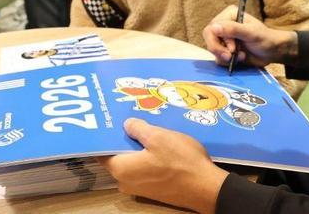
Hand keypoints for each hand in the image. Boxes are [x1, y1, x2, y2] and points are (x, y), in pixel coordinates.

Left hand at [99, 118, 227, 213]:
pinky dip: (147, 156)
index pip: (101, 151)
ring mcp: (139, 188)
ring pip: (132, 162)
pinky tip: (159, 144)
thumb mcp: (159, 136)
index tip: (108, 119)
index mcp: (121, 169)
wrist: (206, 188)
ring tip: (147, 127)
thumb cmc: (180, 161)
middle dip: (123, 138)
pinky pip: (143, 169)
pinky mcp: (153, 190)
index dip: (105, 135)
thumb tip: (127, 125)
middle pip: (117, 155)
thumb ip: (138, 129)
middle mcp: (125, 181)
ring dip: (138, 147)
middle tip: (129, 117)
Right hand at [202, 5, 298, 67]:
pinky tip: (240, 58)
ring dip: (226, 57)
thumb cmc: (265, 39)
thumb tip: (213, 27)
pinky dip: (228, 62)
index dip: (218, 41)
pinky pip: (218, 58)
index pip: (212, 28)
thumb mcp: (251, 33)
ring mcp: (224, 38)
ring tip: (241, 56)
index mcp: (229, 15)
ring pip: (213, 50)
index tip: (232, 48)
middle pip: (209, 39)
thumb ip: (233, 29)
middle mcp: (224, 25)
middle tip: (230, 57)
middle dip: (219, 50)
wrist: (273, 52)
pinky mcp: (226, 49)